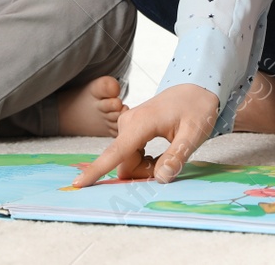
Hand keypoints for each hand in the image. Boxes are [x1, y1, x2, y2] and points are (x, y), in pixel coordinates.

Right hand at [72, 84, 220, 186]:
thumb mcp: (194, 134)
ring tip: (169, 152)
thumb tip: (161, 178)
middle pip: (125, 164)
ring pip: (127, 162)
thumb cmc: (197, 108)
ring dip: (146, 166)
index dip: (97, 170)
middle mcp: (127, 123)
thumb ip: (177, 156)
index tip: (78, 184)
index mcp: (140, 124)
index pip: (116, 152)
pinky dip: (145, 160)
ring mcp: (127, 125)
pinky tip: (160, 150)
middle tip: (171, 160)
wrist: (196, 89)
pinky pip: (130, 156)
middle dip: (145, 172)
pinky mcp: (129, 129)